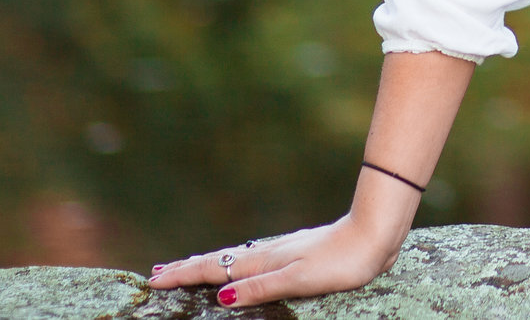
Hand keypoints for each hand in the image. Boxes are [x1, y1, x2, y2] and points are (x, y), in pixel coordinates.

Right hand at [149, 215, 405, 306]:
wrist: (375, 233)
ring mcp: (283, 250)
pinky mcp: (298, 252)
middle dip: (189, 268)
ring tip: (190, 268)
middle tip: (158, 272)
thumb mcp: (300, 279)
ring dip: (210, 265)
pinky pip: (255, 260)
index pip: (216, 269)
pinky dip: (237, 264)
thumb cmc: (342, 260)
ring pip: (237, 259)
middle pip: (221, 261)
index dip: (185, 274)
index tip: (154, 278)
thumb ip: (262, 287)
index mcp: (265, 261)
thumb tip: (222, 296)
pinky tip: (243, 266)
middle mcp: (269, 253)